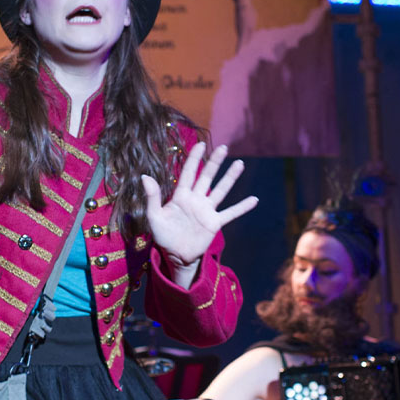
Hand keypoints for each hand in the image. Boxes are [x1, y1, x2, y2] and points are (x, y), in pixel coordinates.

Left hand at [142, 142, 258, 283]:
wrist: (176, 255)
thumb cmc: (163, 235)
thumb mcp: (154, 217)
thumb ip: (152, 197)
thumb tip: (144, 176)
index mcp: (180, 196)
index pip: (188, 173)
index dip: (194, 159)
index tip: (200, 144)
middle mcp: (196, 200)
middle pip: (206, 177)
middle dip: (214, 162)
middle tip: (224, 147)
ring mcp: (206, 210)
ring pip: (220, 190)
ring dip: (230, 178)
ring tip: (239, 164)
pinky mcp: (214, 223)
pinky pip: (231, 213)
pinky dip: (242, 207)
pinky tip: (254, 200)